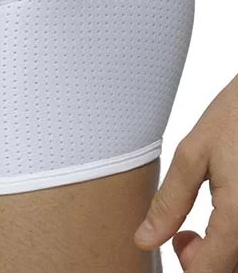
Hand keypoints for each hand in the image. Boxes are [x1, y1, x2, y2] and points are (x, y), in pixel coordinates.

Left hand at [134, 73, 237, 270]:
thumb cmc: (237, 116)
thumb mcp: (193, 154)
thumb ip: (169, 202)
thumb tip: (145, 238)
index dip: (186, 263)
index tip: (177, 238)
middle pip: (228, 270)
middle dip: (205, 261)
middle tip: (188, 233)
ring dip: (222, 253)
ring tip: (207, 222)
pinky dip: (235, 238)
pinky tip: (229, 211)